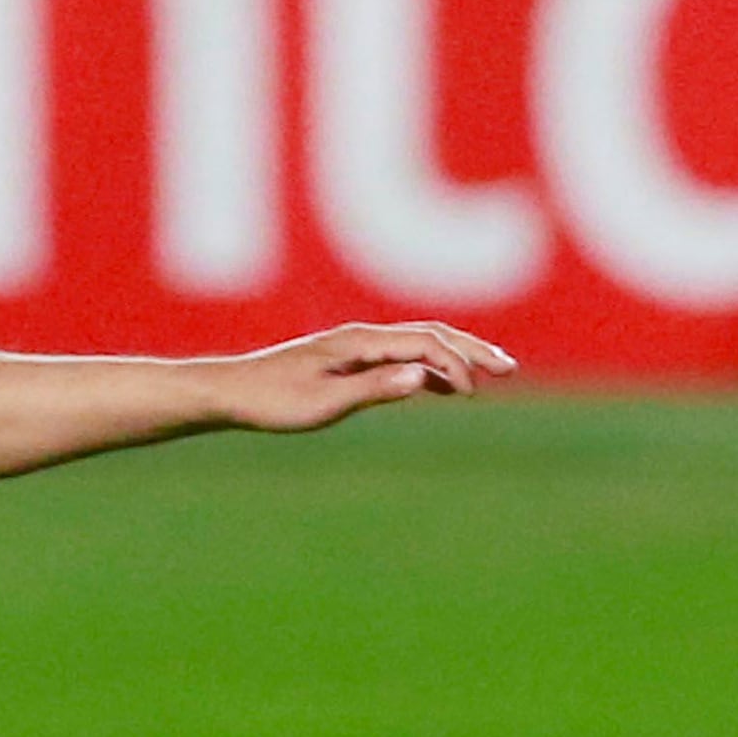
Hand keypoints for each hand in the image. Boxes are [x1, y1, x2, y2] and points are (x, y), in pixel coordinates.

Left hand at [219, 324, 514, 430]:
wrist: (228, 392)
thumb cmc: (270, 401)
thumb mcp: (323, 403)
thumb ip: (374, 389)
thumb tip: (422, 377)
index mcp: (358, 342)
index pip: (423, 344)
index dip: (454, 365)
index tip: (470, 394)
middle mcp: (360, 336)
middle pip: (431, 333)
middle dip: (472, 349)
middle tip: (509, 368)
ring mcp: (354, 346)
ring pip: (419, 342)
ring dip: (457, 354)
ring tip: (490, 373)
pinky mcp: (347, 359)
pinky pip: (401, 355)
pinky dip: (431, 365)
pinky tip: (444, 386)